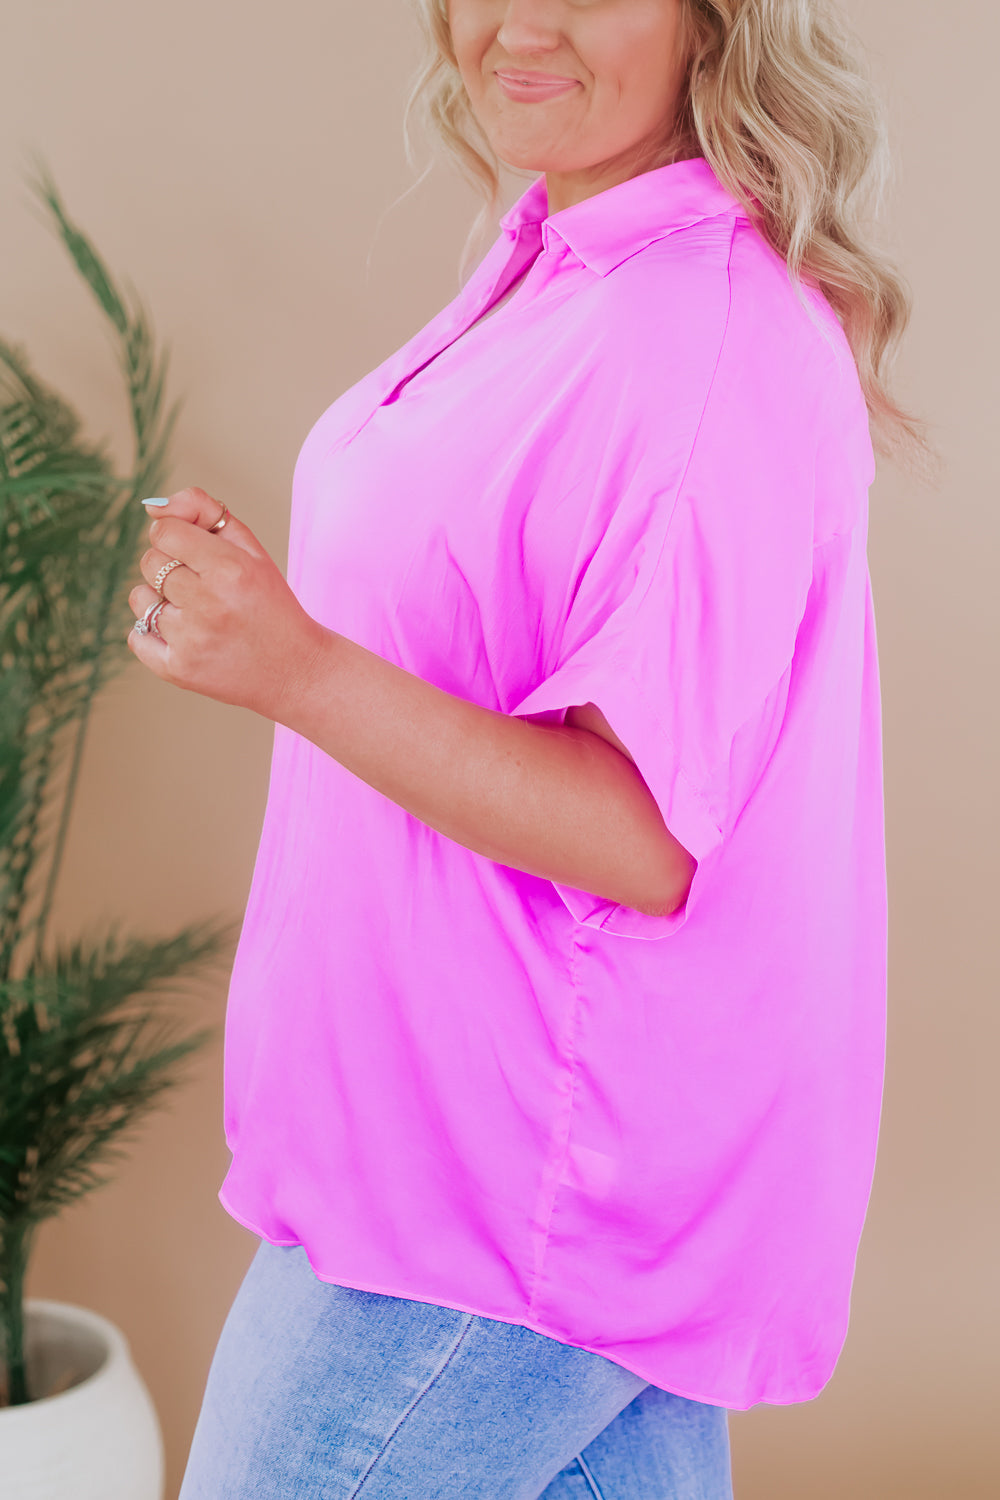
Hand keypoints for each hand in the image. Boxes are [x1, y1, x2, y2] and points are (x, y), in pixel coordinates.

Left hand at [127, 486, 327, 720]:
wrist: (295, 671)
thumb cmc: (271, 605)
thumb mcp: (252, 551)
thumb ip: (206, 513)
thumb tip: (154, 509)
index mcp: (229, 569)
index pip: (164, 532)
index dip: (175, 537)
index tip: (192, 550)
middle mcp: (208, 604)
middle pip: (150, 562)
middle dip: (170, 568)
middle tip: (201, 586)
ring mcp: (190, 640)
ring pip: (140, 598)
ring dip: (160, 600)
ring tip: (195, 614)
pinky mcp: (178, 670)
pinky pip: (135, 636)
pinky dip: (152, 634)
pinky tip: (184, 637)